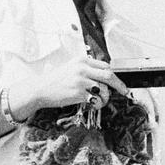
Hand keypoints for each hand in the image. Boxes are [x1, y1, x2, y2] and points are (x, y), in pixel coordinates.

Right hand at [7, 57, 127, 119]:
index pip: (105, 66)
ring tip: (100, 101)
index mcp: (82, 60)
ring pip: (104, 89)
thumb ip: (86, 69)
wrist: (40, 89)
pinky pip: (96, 99)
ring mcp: (80, 80)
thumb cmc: (55, 80)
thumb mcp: (71, 68)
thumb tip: (104, 75)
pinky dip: (97, 104)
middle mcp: (82, 68)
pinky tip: (92, 104)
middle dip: (119, 85)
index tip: (120, 82)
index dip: (114, 75)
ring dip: (106, 97)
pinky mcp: (78, 93)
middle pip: (109, 75)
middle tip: (125, 91)